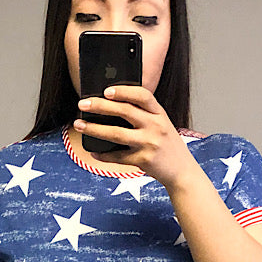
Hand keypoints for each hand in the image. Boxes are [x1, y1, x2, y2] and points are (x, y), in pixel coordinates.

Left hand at [74, 85, 195, 189]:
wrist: (182, 172)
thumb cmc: (167, 146)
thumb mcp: (162, 125)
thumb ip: (144, 115)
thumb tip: (111, 107)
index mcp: (160, 114)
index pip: (142, 95)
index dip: (124, 91)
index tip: (107, 90)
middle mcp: (156, 126)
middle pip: (124, 111)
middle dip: (100, 106)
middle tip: (83, 104)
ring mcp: (149, 144)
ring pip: (116, 133)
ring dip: (94, 128)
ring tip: (79, 124)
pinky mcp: (143, 160)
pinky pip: (117, 156)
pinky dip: (103, 155)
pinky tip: (93, 152)